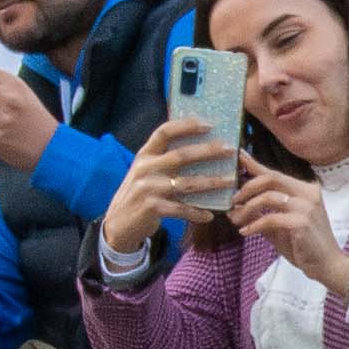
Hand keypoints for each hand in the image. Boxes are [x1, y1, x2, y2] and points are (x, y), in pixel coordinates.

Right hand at [108, 114, 233, 252]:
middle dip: (208, 151)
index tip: (209, 124)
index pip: (164, 132)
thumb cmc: (140, 194)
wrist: (118, 223)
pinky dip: (197, 212)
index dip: (186, 126)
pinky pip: (181, 209)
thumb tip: (200, 147)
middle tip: (230, 150)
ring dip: (211, 182)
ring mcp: (148, 188)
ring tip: (229, 182)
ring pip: (186, 183)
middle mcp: (145, 168)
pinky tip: (209, 215)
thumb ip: (164, 160)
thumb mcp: (146, 172)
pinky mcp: (151, 208)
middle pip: (181, 155)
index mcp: (144, 155)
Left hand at [227, 162, 348, 291]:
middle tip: (233, 201)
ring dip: (247, 208)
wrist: (326, 265)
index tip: (238, 156)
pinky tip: (246, 232)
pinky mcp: (301, 222)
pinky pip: (270, 219)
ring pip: (268, 197)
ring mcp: (306, 206)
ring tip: (236, 220)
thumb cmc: (304, 246)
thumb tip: (234, 208)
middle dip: (247, 188)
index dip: (254, 164)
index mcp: (304, 190)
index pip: (275, 173)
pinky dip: (254, 225)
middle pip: (270, 179)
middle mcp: (307, 193)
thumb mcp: (279, 226)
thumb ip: (261, 214)